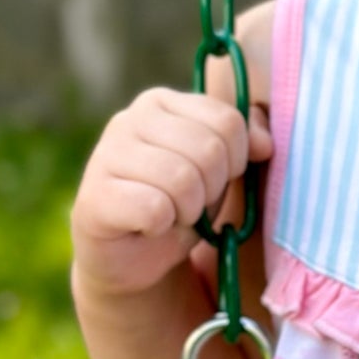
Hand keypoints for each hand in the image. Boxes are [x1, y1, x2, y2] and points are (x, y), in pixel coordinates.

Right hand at [70, 89, 272, 298]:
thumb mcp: (223, 167)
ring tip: (173, 214)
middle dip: (213, 188)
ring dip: (189, 210)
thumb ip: (248, 140)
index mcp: (162, 102)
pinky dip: (162, 226)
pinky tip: (148, 227)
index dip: (236, 160)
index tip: (218, 178)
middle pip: (208, 150)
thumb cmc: (183, 202)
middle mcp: (129, 119)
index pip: (228, 121)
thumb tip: (265, 144)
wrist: (137, 256)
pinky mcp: (93, 196)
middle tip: (192, 203)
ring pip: (182, 179)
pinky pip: (154, 208)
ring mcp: (105, 155)